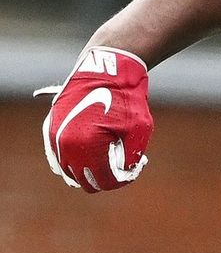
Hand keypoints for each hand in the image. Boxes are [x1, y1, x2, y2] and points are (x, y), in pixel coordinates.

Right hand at [39, 46, 152, 191]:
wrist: (105, 71)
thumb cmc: (125, 99)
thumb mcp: (139, 132)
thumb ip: (131, 159)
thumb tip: (122, 174)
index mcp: (85, 146)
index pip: (102, 181)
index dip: (122, 180)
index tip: (136, 167)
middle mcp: (64, 144)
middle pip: (84, 180)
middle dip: (106, 176)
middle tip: (123, 163)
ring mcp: (53, 136)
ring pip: (69, 171)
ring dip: (89, 170)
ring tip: (109, 155)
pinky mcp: (50, 128)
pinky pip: (57, 158)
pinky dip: (74, 160)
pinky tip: (92, 153)